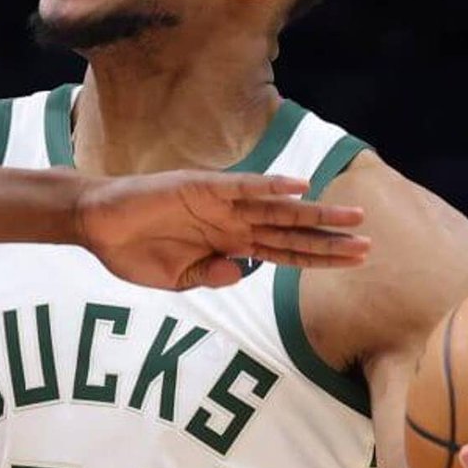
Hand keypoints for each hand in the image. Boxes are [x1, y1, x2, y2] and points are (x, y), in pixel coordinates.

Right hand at [75, 172, 368, 289]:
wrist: (97, 225)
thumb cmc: (132, 252)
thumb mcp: (176, 281)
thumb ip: (210, 277)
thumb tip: (242, 272)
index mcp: (229, 245)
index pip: (285, 252)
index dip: (319, 257)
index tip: (354, 261)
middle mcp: (233, 223)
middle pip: (292, 231)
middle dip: (331, 238)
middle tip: (370, 243)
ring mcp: (221, 203)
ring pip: (278, 208)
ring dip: (314, 213)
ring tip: (352, 218)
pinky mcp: (202, 187)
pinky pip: (243, 187)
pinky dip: (270, 186)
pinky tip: (298, 188)